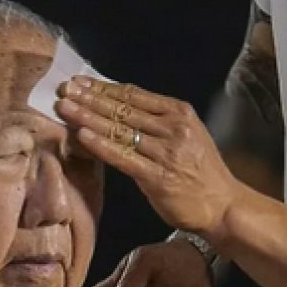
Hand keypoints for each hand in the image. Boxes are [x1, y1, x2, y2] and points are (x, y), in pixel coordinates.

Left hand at [56, 78, 243, 239]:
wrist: (222, 205)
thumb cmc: (200, 171)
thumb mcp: (185, 135)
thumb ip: (156, 121)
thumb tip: (117, 108)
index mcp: (179, 113)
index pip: (134, 94)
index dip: (104, 87)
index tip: (81, 81)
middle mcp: (173, 128)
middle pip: (123, 109)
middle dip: (90, 98)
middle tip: (65, 88)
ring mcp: (165, 153)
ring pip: (120, 130)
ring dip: (88, 117)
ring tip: (64, 107)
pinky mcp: (158, 178)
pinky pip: (123, 157)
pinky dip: (101, 145)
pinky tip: (82, 135)